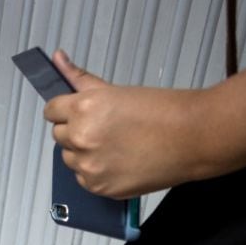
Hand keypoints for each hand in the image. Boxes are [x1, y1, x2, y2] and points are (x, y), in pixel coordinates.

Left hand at [45, 50, 206, 197]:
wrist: (194, 137)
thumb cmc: (162, 111)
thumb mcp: (116, 90)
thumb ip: (80, 79)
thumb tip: (57, 57)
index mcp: (83, 109)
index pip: (51, 111)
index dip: (64, 110)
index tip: (76, 111)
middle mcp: (81, 138)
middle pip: (59, 135)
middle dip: (75, 130)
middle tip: (105, 127)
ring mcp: (89, 166)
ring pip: (70, 158)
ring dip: (83, 153)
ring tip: (116, 144)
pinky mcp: (98, 187)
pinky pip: (84, 178)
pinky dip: (96, 172)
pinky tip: (120, 161)